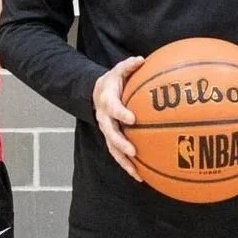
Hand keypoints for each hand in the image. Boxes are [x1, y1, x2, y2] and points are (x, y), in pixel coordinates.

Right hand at [93, 56, 143, 180]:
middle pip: (110, 134)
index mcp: (107, 102)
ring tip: (137, 173)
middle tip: (133, 151)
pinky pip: (118, 155)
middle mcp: (105, 119)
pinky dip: (128, 166)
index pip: (113, 108)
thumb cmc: (112, 83)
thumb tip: (141, 60)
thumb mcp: (118, 71)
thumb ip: (128, 66)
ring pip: (113, 149)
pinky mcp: (112, 141)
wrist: (96, 94)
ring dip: (124, 162)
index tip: (132, 118)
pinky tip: (141, 177)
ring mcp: (107, 132)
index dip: (121, 113)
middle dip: (121, 143)